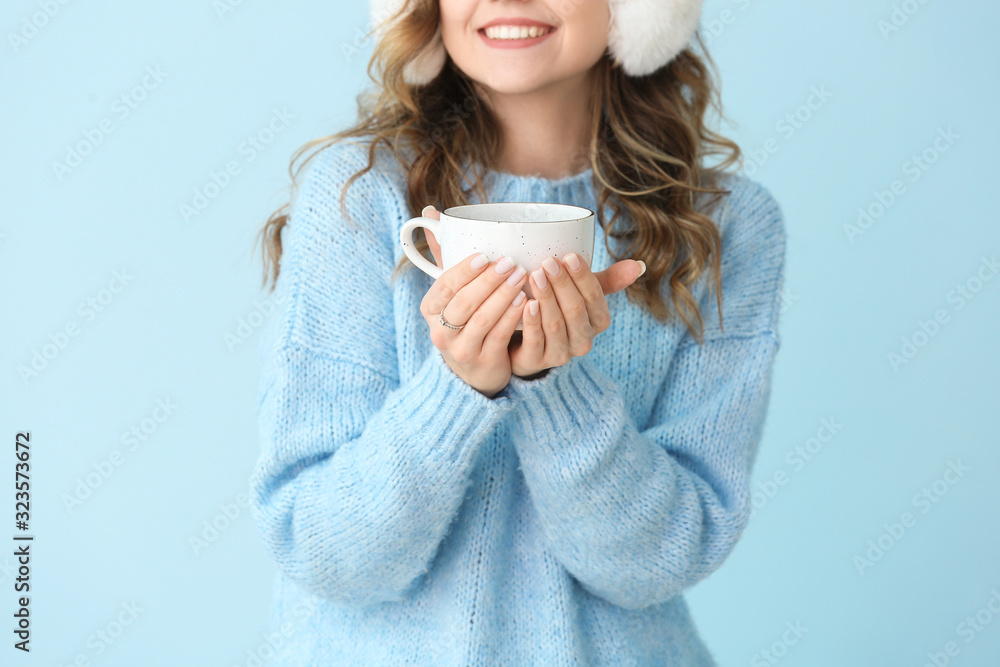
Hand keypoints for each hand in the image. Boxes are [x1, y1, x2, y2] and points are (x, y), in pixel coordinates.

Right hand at [419, 206, 528, 397]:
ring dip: (503, 296)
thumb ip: (444, 255)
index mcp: (430, 309)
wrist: (474, 370)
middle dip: (488, 281)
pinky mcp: (482, 362)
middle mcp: (440, 331)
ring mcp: (460, 350)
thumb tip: (430, 213)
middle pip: (464, 302)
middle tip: (510, 263)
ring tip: (522, 278)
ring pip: (482, 319)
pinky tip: (526, 302)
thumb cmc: (466, 319)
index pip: (445, 286)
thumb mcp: (453, 291)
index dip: (464, 270)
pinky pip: (499, 337)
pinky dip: (513, 318)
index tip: (485, 256)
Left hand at [508, 253, 644, 377]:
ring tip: (535, 275)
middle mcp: (583, 341)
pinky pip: (536, 340)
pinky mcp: (537, 361)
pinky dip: (531, 320)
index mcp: (599, 322)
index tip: (569, 256)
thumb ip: (606, 280)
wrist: (527, 344)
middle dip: (562, 284)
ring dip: (546, 298)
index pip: (595, 298)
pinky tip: (525, 302)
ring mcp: (561, 354)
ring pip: (555, 325)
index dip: (583, 277)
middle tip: (548, 262)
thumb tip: (639, 264)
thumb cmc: (559, 311)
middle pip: (575, 310)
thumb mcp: (581, 295)